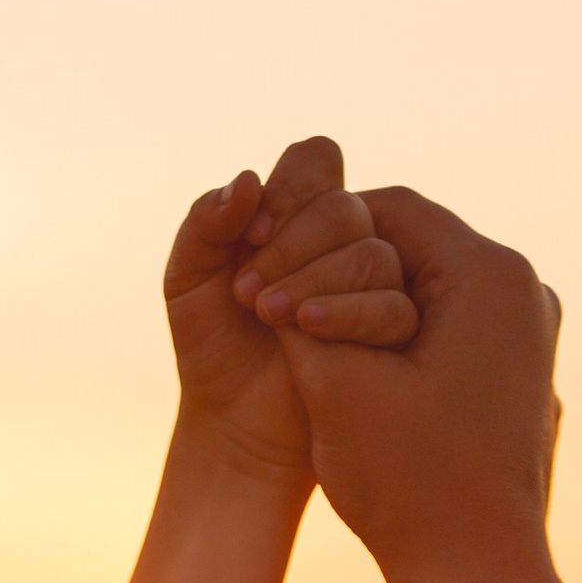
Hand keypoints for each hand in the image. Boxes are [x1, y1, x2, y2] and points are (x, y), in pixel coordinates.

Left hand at [165, 136, 416, 491]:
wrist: (230, 422)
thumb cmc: (211, 347)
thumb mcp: (187, 278)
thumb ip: (206, 222)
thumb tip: (250, 180)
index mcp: (299, 214)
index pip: (316, 160)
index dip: (289, 186)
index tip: (248, 236)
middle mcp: (341, 242)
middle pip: (344, 207)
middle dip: (291, 242)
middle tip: (245, 291)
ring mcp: (371, 286)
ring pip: (372, 253)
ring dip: (314, 279)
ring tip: (265, 315)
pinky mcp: (388, 336)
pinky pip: (394, 309)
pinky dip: (348, 313)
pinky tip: (304, 328)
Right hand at [273, 187, 566, 582]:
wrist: (480, 578)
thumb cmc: (411, 487)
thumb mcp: (334, 386)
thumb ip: (298, 314)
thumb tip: (266, 271)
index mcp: (490, 274)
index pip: (389, 209)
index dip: (316, 233)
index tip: (269, 271)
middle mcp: (523, 291)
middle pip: (412, 247)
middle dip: (340, 271)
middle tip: (278, 306)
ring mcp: (528, 336)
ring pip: (427, 290)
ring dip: (366, 307)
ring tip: (307, 344)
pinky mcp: (518, 377)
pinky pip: (449, 332)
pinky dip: (398, 342)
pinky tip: (355, 377)